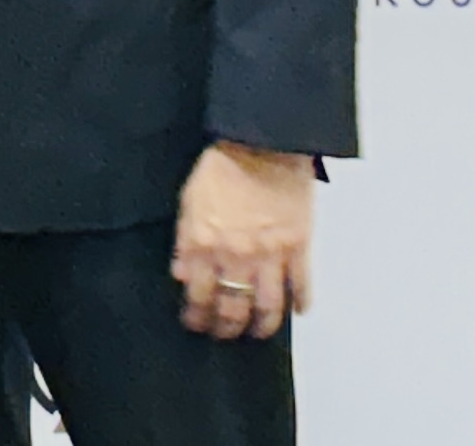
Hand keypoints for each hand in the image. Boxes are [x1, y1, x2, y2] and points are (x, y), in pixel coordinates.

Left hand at [174, 140, 314, 339]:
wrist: (262, 148)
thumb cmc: (221, 170)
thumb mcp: (188, 203)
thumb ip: (184, 242)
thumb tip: (181, 275)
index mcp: (204, 244)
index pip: (198, 295)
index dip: (196, 315)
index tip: (194, 323)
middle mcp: (236, 256)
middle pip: (233, 307)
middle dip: (226, 327)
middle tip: (223, 334)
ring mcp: (271, 255)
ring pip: (269, 306)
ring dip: (263, 325)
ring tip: (256, 332)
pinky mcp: (300, 247)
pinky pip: (302, 285)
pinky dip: (301, 303)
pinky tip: (298, 312)